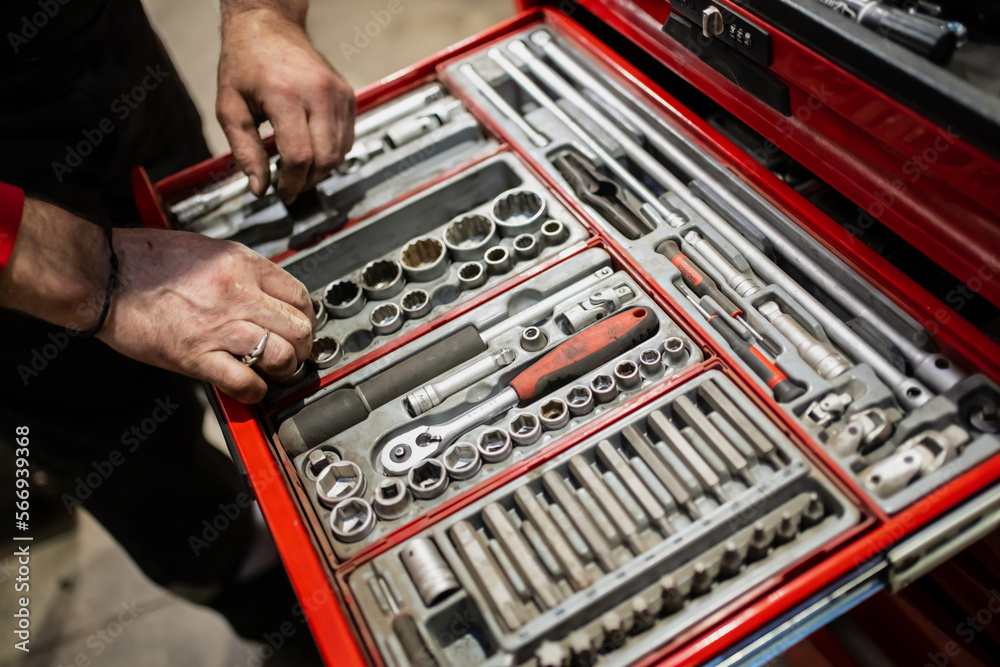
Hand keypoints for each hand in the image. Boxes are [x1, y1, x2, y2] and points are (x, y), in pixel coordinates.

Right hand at [99, 228, 314, 402]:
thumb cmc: (146, 261)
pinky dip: (254, 390)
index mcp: (242, 264)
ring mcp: (219, 326)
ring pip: (281, 354)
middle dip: (302, 345)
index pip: (299, 294)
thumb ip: (242, 271)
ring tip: (275, 371)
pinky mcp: (197, 356)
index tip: (301, 325)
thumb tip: (267, 293)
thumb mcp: (208, 250)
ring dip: (284, 369)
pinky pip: (244, 381)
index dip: (306, 316)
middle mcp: (238, 293)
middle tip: (294, 352)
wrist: (104, 275)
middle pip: (299, 327)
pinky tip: (250, 387)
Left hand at [217, 6, 354, 203]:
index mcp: (285, 94)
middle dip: (307, 181)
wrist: (269, 25)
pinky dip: (332, 153)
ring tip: (298, 170)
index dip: (291, 183)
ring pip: (340, 153)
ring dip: (321, 170)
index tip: (281, 193)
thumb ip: (244, 150)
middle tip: (289, 187)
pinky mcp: (347, 95)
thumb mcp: (230, 107)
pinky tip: (311, 150)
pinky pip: (347, 139)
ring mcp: (338, 93)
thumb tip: (259, 188)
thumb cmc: (246, 62)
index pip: (299, 155)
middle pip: (325, 159)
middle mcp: (318, 93)